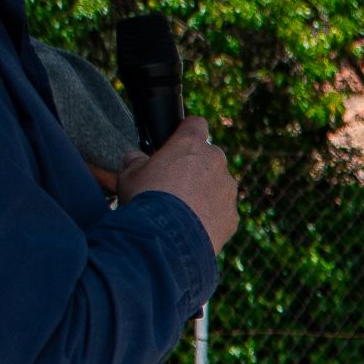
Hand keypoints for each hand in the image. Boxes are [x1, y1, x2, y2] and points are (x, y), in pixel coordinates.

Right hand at [119, 118, 238, 253]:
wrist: (166, 240)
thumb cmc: (145, 199)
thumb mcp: (130, 174)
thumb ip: (136, 160)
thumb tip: (135, 157)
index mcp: (191, 144)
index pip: (196, 124)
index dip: (187, 132)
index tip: (179, 141)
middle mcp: (216, 162)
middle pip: (210, 156)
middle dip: (196, 167)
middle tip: (175, 184)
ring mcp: (228, 190)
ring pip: (219, 185)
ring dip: (206, 192)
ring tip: (183, 211)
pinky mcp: (233, 217)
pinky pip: (223, 212)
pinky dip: (211, 217)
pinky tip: (192, 228)